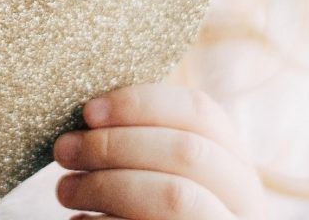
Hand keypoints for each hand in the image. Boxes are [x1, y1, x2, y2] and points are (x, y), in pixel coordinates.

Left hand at [53, 83, 265, 218]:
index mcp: (233, 160)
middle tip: (63, 151)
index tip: (88, 112)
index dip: (140, 104)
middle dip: (114, 146)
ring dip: (105, 186)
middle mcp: (245, 198)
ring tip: (65, 189)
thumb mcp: (157, 168)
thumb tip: (89, 115)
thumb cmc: (148, 205)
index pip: (199, 111)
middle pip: (185, 151)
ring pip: (174, 195)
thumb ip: (140, 138)